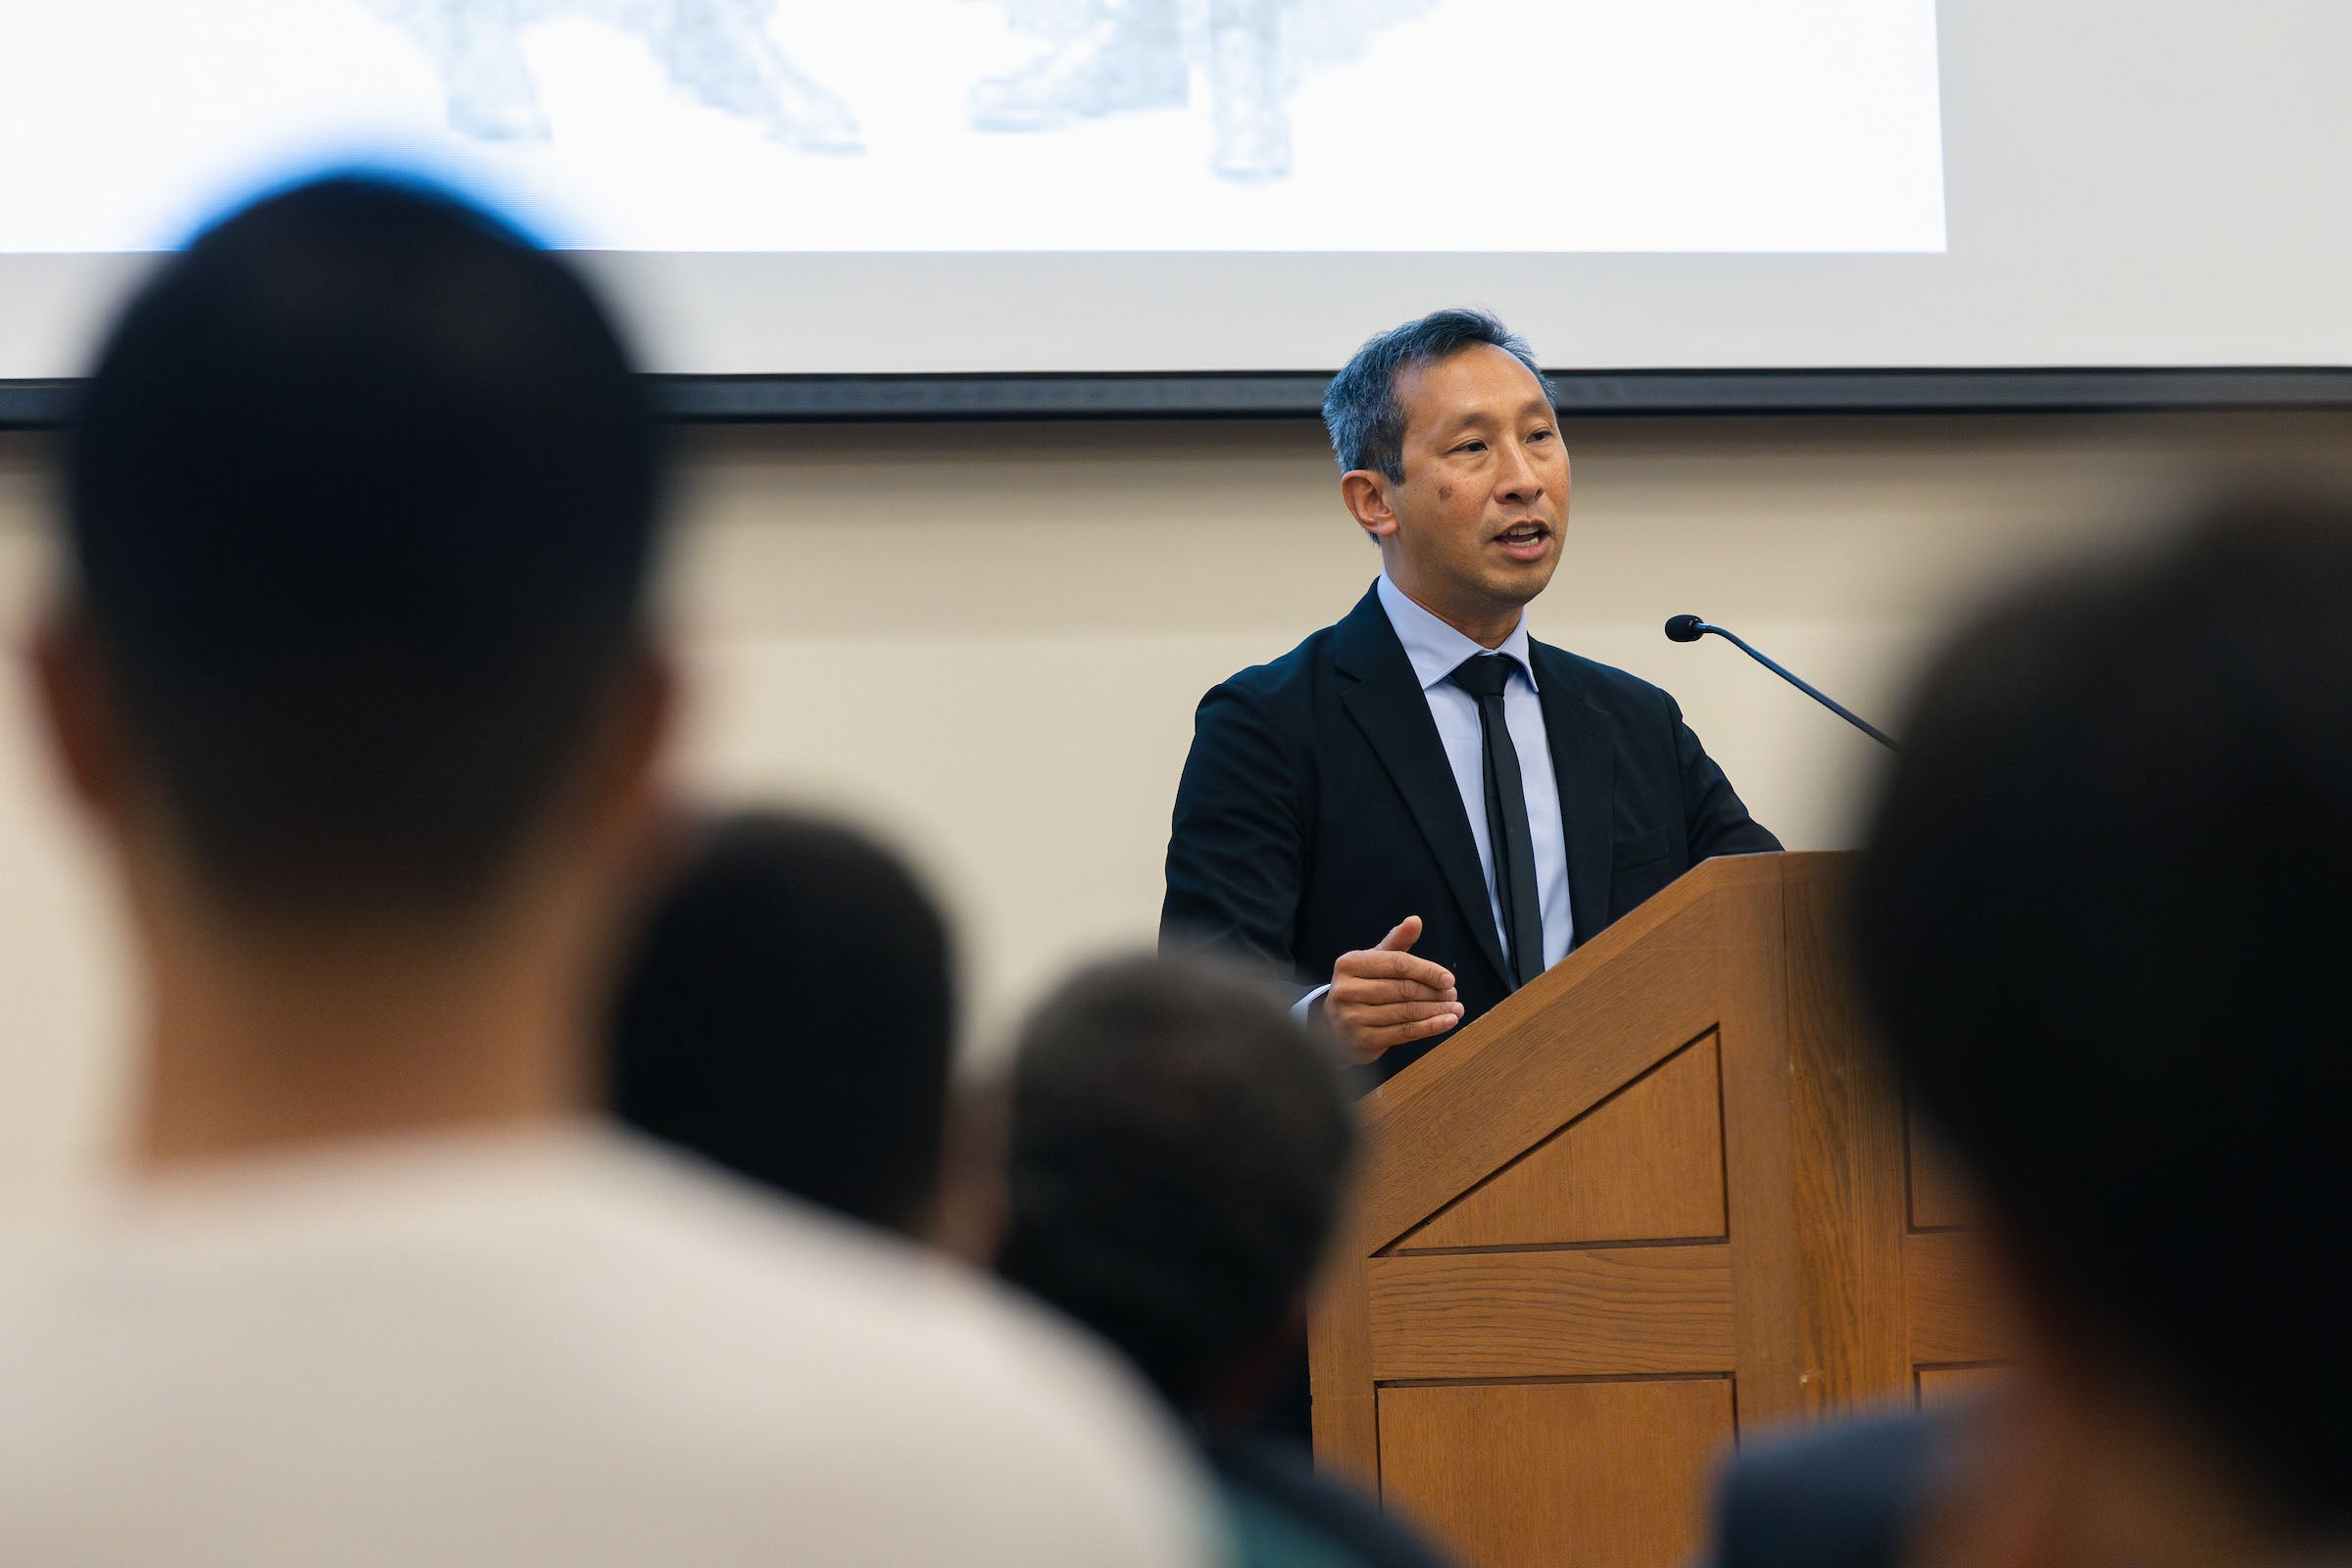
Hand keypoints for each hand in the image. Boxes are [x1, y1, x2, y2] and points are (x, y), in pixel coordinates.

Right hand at [1323, 916, 1462, 1063]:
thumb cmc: (1360, 988)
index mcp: (1349, 964)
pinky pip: (1405, 1032)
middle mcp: (1347, 990)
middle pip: (1403, 989)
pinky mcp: (1363, 1040)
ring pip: (1407, 1012)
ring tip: (1456, 1008)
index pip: (1397, 964)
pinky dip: (1431, 1027)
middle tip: (1453, 994)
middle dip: (1434, 992)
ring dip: (1437, 1010)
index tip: (1449, 978)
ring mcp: (1353, 1017)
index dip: (1426, 970)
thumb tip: (1415, 920)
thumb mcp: (1373, 962)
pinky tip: (1448, 1022)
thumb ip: (1395, 942)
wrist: (1334, 1028)